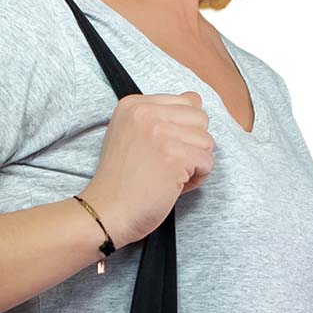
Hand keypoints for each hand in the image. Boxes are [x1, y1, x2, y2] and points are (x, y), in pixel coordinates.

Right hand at [79, 91, 213, 248]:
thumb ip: (159, 117)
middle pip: (201, 119)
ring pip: (207, 141)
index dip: (183, 131)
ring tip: (169, 177)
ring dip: (194, 164)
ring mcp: (160, 133)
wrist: (106, 212)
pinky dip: (196, 179)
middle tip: (167, 166)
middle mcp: (146, 112)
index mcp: (134, 104)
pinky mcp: (174, 156)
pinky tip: (173, 187)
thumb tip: (197, 100)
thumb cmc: (121, 182)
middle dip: (192, 145)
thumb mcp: (130, 135)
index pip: (188, 101)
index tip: (161, 151)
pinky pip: (207, 162)